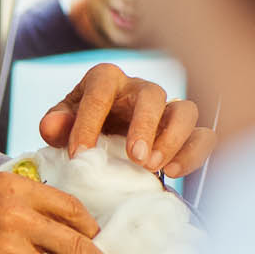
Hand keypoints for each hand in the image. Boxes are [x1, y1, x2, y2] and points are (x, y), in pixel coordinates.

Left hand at [37, 62, 215, 176]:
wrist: (102, 143)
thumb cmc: (82, 129)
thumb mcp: (62, 125)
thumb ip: (55, 124)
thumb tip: (51, 127)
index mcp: (106, 80)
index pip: (100, 90)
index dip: (89, 121)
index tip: (79, 154)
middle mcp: (140, 89)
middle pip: (152, 94)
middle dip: (145, 126)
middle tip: (135, 157)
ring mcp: (167, 109)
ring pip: (185, 111)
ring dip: (173, 139)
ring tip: (152, 167)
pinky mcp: (186, 132)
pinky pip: (203, 135)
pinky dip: (194, 153)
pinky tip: (174, 173)